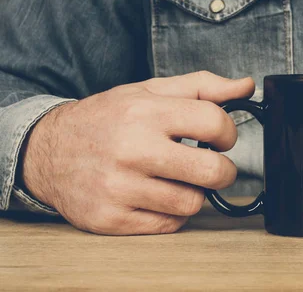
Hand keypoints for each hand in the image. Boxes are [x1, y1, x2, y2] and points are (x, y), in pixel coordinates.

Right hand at [19, 71, 253, 234]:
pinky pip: (168, 225)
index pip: (215, 123)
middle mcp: (132, 150)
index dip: (228, 133)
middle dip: (223, 170)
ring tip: (177, 178)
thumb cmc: (107, 117)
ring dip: (194, 192)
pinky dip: (172, 213)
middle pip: (213, 172)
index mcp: (146, 112)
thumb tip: (246, 86)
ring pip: (192, 203)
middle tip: (210, 165)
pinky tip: (158, 196)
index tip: (219, 138)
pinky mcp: (110, 218)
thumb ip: (202, 86)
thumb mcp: (150, 91)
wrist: (47, 151)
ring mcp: (119, 188)